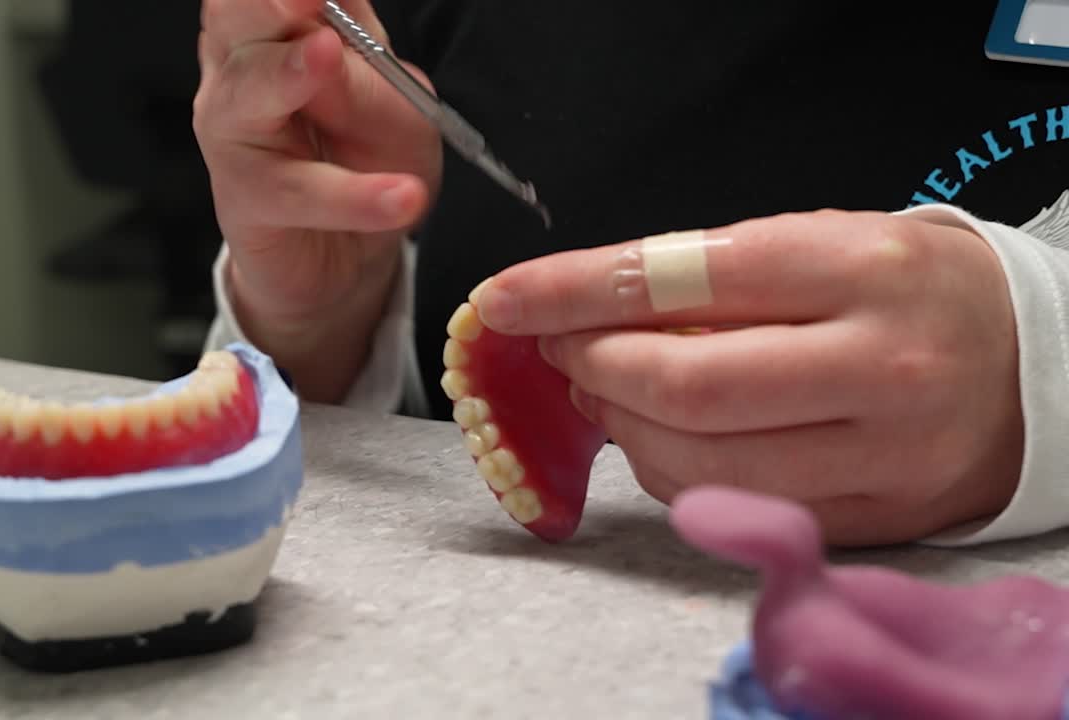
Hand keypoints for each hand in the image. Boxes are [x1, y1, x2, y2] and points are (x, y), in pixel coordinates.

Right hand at [194, 0, 441, 399]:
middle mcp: (241, 66)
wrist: (346, 257)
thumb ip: (368, 78)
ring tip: (326, 56)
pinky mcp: (242, 196)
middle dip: (267, 0)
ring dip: (289, 72)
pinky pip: (297, 190)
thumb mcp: (397, 111)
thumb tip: (326, 44)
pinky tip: (400, 197)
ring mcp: (234, 128)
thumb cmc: (367, 162)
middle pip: (235, 15)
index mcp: (281, 27)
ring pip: (251, 91)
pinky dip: (353, 196)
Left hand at [472, 209, 1023, 544]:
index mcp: (861, 270)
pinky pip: (732, 505)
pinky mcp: (871, 516)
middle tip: (560, 349)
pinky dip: (669, 472)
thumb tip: (582, 310)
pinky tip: (659, 435)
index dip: (574, 292)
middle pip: (684, 387)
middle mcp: (880, 365)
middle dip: (593, 368)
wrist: (1029, 364)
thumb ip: (707, 274)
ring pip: (700, 461)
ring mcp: (881, 454)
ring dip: (620, 427)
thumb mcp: (820, 242)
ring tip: (605, 389)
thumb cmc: (903, 289)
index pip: (683, 277)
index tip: (504, 298)